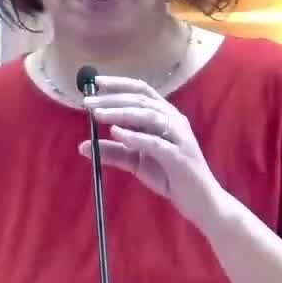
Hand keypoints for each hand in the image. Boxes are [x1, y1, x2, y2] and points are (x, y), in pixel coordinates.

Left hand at [78, 74, 226, 225]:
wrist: (199, 200)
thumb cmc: (169, 175)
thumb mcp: (135, 162)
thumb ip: (112, 152)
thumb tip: (82, 146)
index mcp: (164, 116)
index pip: (141, 90)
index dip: (119, 84)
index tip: (95, 82)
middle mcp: (173, 120)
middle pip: (141, 100)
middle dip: (112, 99)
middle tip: (87, 102)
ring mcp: (178, 137)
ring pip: (149, 116)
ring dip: (121, 112)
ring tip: (98, 114)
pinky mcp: (179, 156)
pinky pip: (155, 142)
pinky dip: (135, 136)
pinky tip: (117, 133)